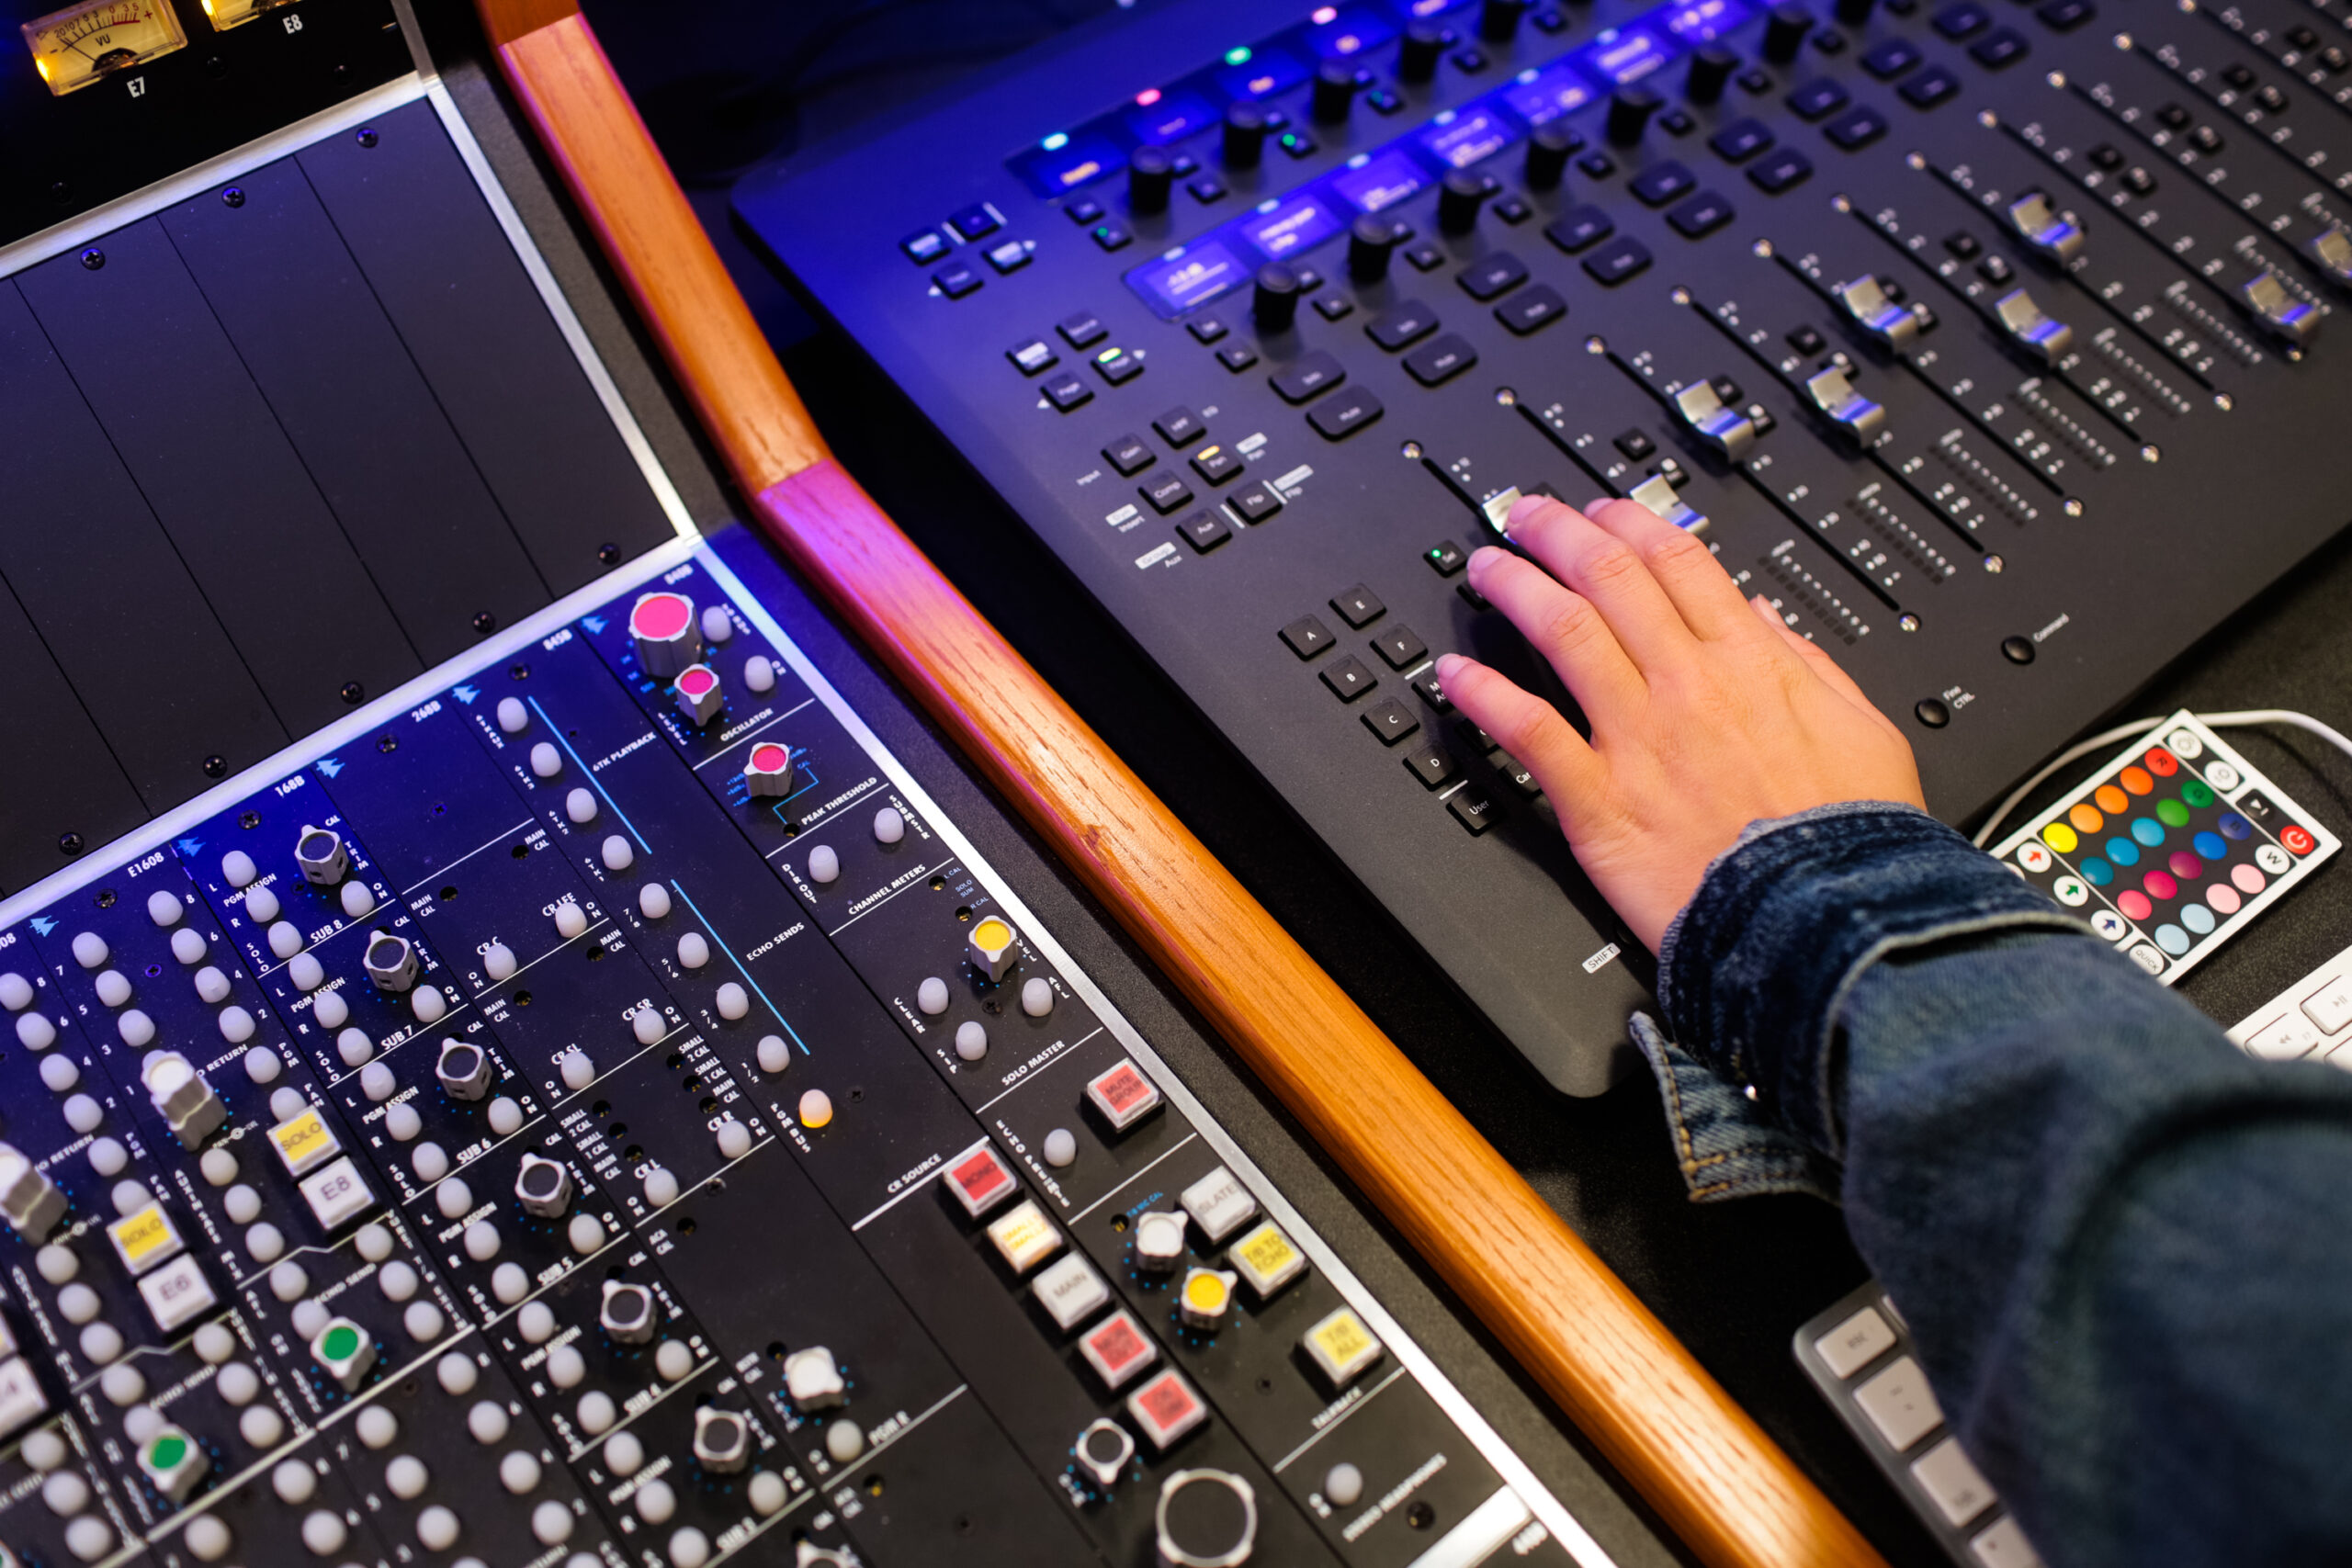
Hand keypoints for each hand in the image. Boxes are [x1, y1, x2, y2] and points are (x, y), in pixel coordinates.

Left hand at [1437, 494, 1924, 953]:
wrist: (1824, 921)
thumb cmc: (1849, 837)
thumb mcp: (1861, 728)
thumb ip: (1810, 665)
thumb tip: (1768, 617)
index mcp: (1751, 663)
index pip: (1677, 562)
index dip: (1628, 524)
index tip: (1601, 510)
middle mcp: (1686, 686)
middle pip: (1608, 579)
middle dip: (1558, 534)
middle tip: (1525, 515)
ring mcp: (1637, 739)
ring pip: (1563, 633)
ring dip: (1515, 589)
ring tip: (1484, 567)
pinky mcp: (1599, 800)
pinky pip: (1529, 733)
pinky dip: (1485, 697)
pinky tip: (1454, 674)